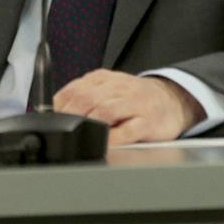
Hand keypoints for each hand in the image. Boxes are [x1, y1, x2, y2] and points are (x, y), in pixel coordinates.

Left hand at [53, 69, 205, 145]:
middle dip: (71, 115)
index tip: (51, 121)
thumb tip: (51, 114)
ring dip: (89, 124)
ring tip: (80, 136)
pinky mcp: (148, 121)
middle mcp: (118, 88)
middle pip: (87, 98)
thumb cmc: (134, 99)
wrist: (172, 100)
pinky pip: (128, 130)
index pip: (75, 88)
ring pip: (105, 110)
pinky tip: (105, 144)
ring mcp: (134, 103)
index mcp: (104, 79)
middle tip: (63, 131)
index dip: (59, 105)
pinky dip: (114, 138)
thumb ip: (83, 98)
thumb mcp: (107, 90)